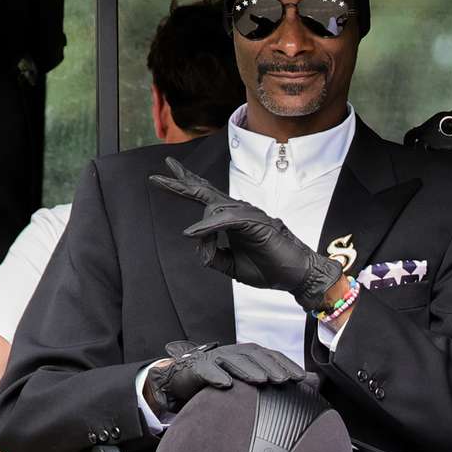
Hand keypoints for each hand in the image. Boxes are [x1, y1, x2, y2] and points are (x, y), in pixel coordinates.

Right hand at [145, 340, 306, 415]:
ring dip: (249, 371)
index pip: (272, 356)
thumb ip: (282, 378)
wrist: (186, 378)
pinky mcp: (197, 367)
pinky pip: (207, 370)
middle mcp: (235, 352)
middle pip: (255, 356)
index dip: (287, 365)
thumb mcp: (253, 380)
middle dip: (271, 367)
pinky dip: (216, 375)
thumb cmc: (224, 379)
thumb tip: (315, 381)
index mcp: (250, 354)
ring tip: (261, 382)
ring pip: (234, 361)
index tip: (301, 379)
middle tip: (284, 381)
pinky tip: (226, 385)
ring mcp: (216, 358)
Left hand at [150, 158, 342, 309]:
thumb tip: (196, 242)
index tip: (160, 178)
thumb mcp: (230, 266)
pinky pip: (226, 220)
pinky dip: (208, 227)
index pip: (204, 199)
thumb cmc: (268, 268)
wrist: (295, 276)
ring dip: (202, 231)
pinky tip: (194, 235)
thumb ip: (211, 255)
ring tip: (204, 248)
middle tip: (157, 175)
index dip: (182, 186)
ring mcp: (248, 214)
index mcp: (232, 220)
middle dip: (180, 182)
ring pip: (213, 212)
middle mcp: (238, 211)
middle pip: (205, 192)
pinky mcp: (256, 222)